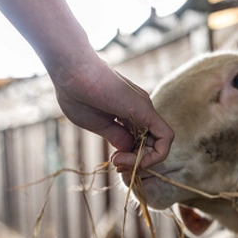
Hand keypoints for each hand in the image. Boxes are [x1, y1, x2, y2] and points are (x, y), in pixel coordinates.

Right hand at [49, 51, 173, 169]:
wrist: (71, 72)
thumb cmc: (76, 94)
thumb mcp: (97, 124)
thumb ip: (115, 136)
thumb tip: (128, 150)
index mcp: (128, 114)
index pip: (141, 142)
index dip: (131, 158)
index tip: (114, 161)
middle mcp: (141, 111)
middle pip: (152, 145)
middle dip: (137, 162)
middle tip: (117, 165)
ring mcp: (145, 109)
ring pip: (161, 143)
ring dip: (143, 161)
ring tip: (119, 161)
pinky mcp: (147, 110)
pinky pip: (166, 137)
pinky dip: (156, 155)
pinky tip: (136, 160)